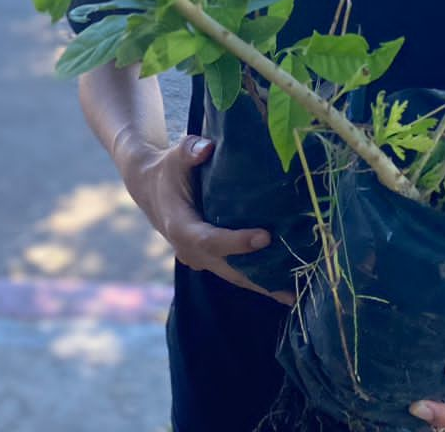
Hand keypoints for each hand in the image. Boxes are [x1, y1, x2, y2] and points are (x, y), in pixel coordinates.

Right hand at [121, 133, 292, 305]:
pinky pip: (234, 272)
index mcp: (180, 227)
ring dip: (262, 285)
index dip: (237, 242)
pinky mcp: (209, 260)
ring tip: (294, 295)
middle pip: (227, 268)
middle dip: (258, 278)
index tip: (266, 237)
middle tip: (291, 286)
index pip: (210, 240)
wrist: (150, 188)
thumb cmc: (169, 169)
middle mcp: (189, 250)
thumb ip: (190, 150)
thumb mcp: (177, 154)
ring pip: (233, 276)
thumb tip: (206, 148)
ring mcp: (199, 259)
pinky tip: (283, 286)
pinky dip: (256, 278)